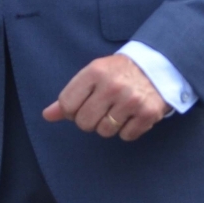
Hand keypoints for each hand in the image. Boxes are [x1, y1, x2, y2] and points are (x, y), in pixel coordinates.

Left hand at [43, 53, 170, 141]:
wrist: (156, 66)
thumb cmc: (117, 73)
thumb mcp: (91, 76)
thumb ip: (68, 96)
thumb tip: (47, 116)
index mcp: (95, 72)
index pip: (67, 105)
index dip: (71, 111)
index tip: (80, 106)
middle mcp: (112, 86)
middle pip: (84, 123)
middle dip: (89, 120)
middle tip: (100, 109)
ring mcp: (131, 100)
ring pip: (105, 131)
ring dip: (108, 126)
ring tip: (116, 111)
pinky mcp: (148, 114)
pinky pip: (126, 136)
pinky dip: (127, 130)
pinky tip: (131, 115)